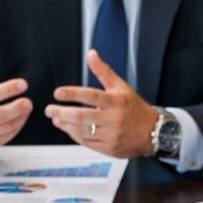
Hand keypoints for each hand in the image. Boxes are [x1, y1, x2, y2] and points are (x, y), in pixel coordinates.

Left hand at [43, 50, 157, 157]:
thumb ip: (103, 71)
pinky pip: (87, 143)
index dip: (73, 94)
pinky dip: (74, 135)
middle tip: (49, 109)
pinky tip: (68, 129)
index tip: (57, 93)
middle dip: (61, 113)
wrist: (154, 132)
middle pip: (81, 116)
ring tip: (56, 119)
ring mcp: (112, 136)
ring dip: (65, 125)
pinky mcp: (110, 149)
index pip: (91, 96)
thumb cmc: (134, 108)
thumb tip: (91, 53)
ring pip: (82, 131)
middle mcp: (114, 119)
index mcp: (116, 102)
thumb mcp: (121, 87)